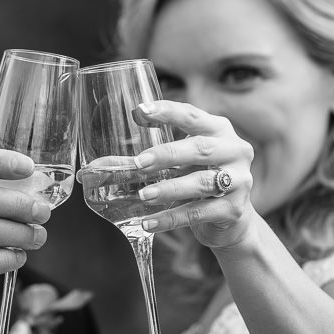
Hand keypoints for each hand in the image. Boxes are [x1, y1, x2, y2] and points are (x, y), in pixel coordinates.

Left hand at [131, 100, 256, 248]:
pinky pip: (198, 213)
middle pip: (200, 148)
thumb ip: (147, 161)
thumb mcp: (179, 165)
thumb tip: (95, 168)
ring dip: (169, 188)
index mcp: (219, 130)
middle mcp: (234, 151)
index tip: (140, 111)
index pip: (192, 115)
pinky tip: (149, 223)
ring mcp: (239, 181)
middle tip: (139, 163)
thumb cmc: (199, 182)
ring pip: (200, 182)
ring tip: (143, 195)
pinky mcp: (233, 209)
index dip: (168, 112)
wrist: (234, 221)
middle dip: (167, 154)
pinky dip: (171, 218)